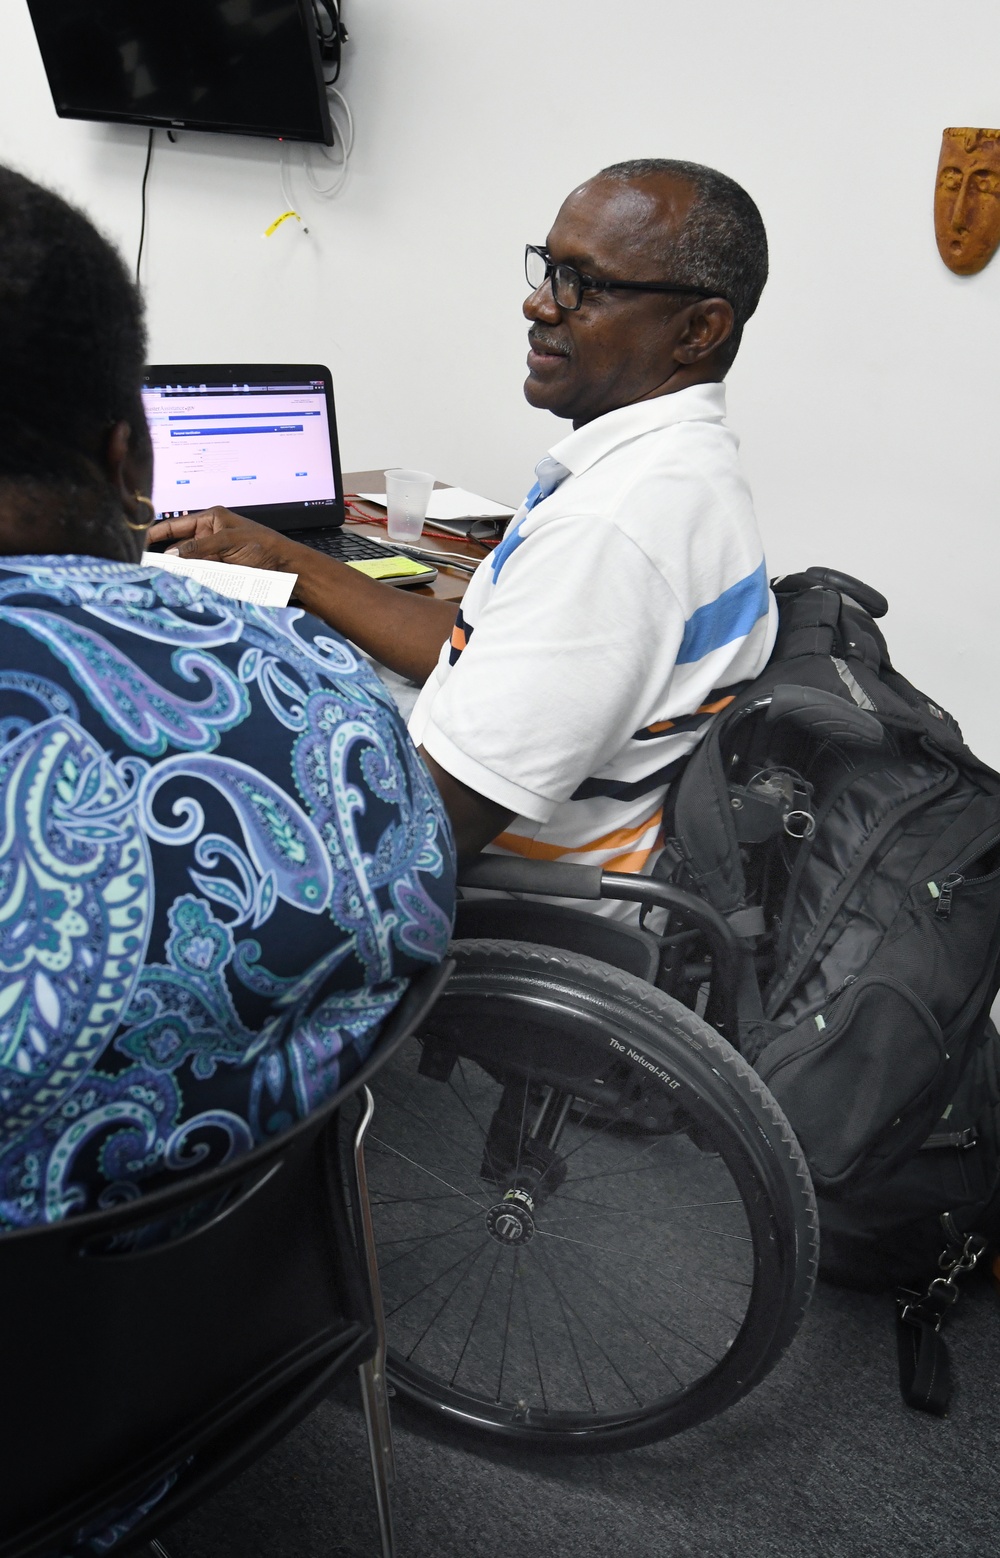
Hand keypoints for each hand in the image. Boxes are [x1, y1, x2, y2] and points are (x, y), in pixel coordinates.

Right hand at [146, 507, 302, 572]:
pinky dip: (188, 581)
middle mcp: (209, 537)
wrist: (289, 571)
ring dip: (175, 572)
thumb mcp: (229, 542)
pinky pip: (197, 577)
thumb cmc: (265, 548)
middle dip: (164, 557)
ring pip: (185, 565)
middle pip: (177, 547)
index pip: (175, 525)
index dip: (156, 533)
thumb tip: (170, 556)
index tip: (137, 542)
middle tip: (144, 567)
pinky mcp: (219, 574)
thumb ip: (198, 548)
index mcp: (211, 519)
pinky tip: (178, 585)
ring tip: (158, 578)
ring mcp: (213, 556)